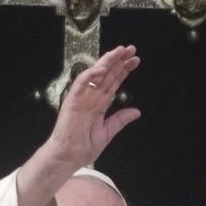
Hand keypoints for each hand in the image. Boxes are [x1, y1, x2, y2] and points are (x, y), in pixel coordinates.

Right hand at [51, 46, 140, 166]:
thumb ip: (120, 120)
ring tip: (121, 51)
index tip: (136, 61)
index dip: (124, 71)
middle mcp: (92, 97)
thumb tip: (136, 111)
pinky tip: (103, 68)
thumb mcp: (107, 132)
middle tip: (132, 49)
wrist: (69, 156)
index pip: (113, 82)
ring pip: (96, 74)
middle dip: (119, 61)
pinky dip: (91, 74)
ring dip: (108, 61)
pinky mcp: (72, 99)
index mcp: (100, 104)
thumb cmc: (84, 147)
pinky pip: (81, 82)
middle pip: (107, 74)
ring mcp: (82, 97)